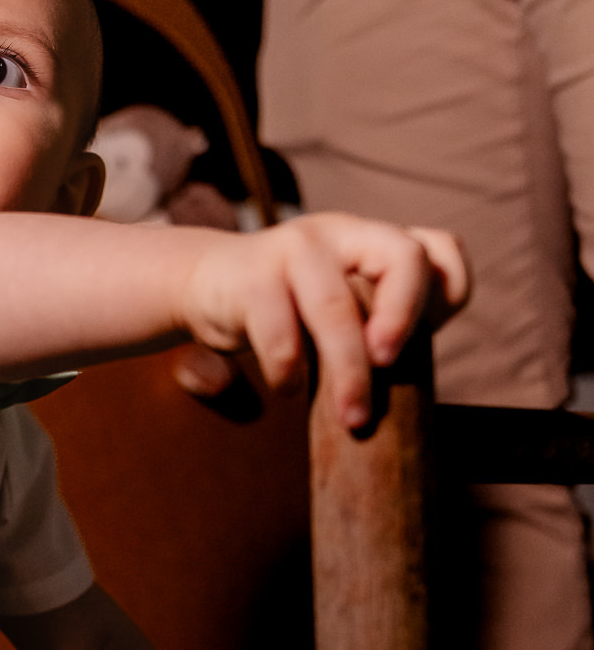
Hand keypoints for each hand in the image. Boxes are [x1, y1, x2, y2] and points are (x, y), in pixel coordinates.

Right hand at [173, 212, 468, 430]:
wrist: (202, 284)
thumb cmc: (283, 309)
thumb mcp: (336, 309)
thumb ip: (371, 326)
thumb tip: (411, 390)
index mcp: (373, 240)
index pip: (439, 248)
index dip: (448, 294)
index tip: (433, 338)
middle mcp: (342, 232)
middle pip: (402, 259)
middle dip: (404, 320)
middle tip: (389, 370)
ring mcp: (295, 248)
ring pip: (338, 308)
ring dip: (349, 371)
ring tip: (351, 417)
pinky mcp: (251, 277)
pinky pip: (280, 332)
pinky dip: (288, 370)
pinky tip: (287, 387)